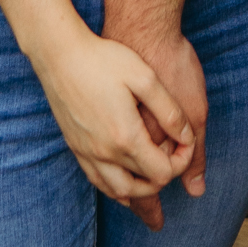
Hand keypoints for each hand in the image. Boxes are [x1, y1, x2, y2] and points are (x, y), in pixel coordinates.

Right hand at [30, 23, 194, 224]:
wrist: (60, 55)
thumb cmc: (104, 60)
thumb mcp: (145, 78)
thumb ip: (170, 112)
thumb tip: (187, 137)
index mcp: (126, 137)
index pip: (163, 172)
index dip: (182, 160)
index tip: (186, 140)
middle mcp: (105, 154)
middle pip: (144, 187)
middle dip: (166, 174)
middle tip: (175, 152)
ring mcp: (87, 154)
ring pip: (119, 192)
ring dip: (142, 189)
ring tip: (156, 171)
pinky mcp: (76, 148)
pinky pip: (98, 182)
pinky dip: (118, 187)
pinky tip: (128, 174)